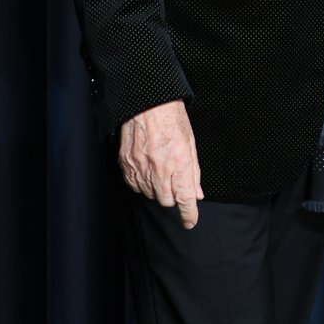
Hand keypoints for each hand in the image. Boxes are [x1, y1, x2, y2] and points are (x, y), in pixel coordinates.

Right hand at [119, 99, 203, 228]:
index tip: (190, 221)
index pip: (184, 198)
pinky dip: (143, 182)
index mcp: (179, 161)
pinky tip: (148, 169)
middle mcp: (159, 168)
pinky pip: (135, 186)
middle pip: (167, 200)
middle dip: (174, 195)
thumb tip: (197, 193)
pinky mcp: (127, 165)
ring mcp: (140, 167)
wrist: (147, 102)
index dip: (188, 213)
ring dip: (158, 188)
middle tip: (175, 179)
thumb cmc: (170, 117)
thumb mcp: (190, 141)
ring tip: (161, 168)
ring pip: (150, 194)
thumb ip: (194, 171)